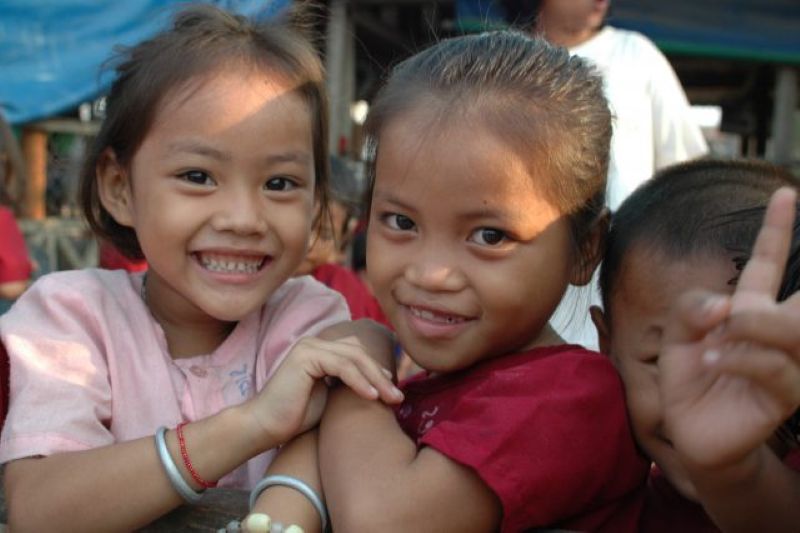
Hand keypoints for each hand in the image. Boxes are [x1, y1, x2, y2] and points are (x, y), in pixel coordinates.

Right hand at [244, 333, 402, 446]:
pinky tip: (372, 397)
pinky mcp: (306, 357)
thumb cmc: (295, 417)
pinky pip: (342, 367)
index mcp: (320, 351)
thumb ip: (348, 385)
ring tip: (391, 399)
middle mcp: (315, 344)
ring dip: (376, 379)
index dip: (377, 370)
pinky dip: (360, 381)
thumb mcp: (330, 397)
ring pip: (354, 358)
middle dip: (382, 375)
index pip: (356, 353)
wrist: (265, 427)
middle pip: (359, 354)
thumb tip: (379, 384)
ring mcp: (309, 347)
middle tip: (399, 398)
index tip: (394, 391)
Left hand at [660, 187, 799, 469]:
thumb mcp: (676, 336)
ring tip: (716, 340)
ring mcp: (785, 363)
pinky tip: (710, 360)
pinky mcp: (784, 395)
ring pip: (791, 329)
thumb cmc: (688, 380)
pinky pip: (771, 366)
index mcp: (748, 307)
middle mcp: (773, 331)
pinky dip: (737, 358)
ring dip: (750, 328)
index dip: (776, 228)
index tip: (785, 191)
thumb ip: (690, 310)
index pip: (768, 262)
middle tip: (745, 312)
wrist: (692, 433)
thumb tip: (726, 304)